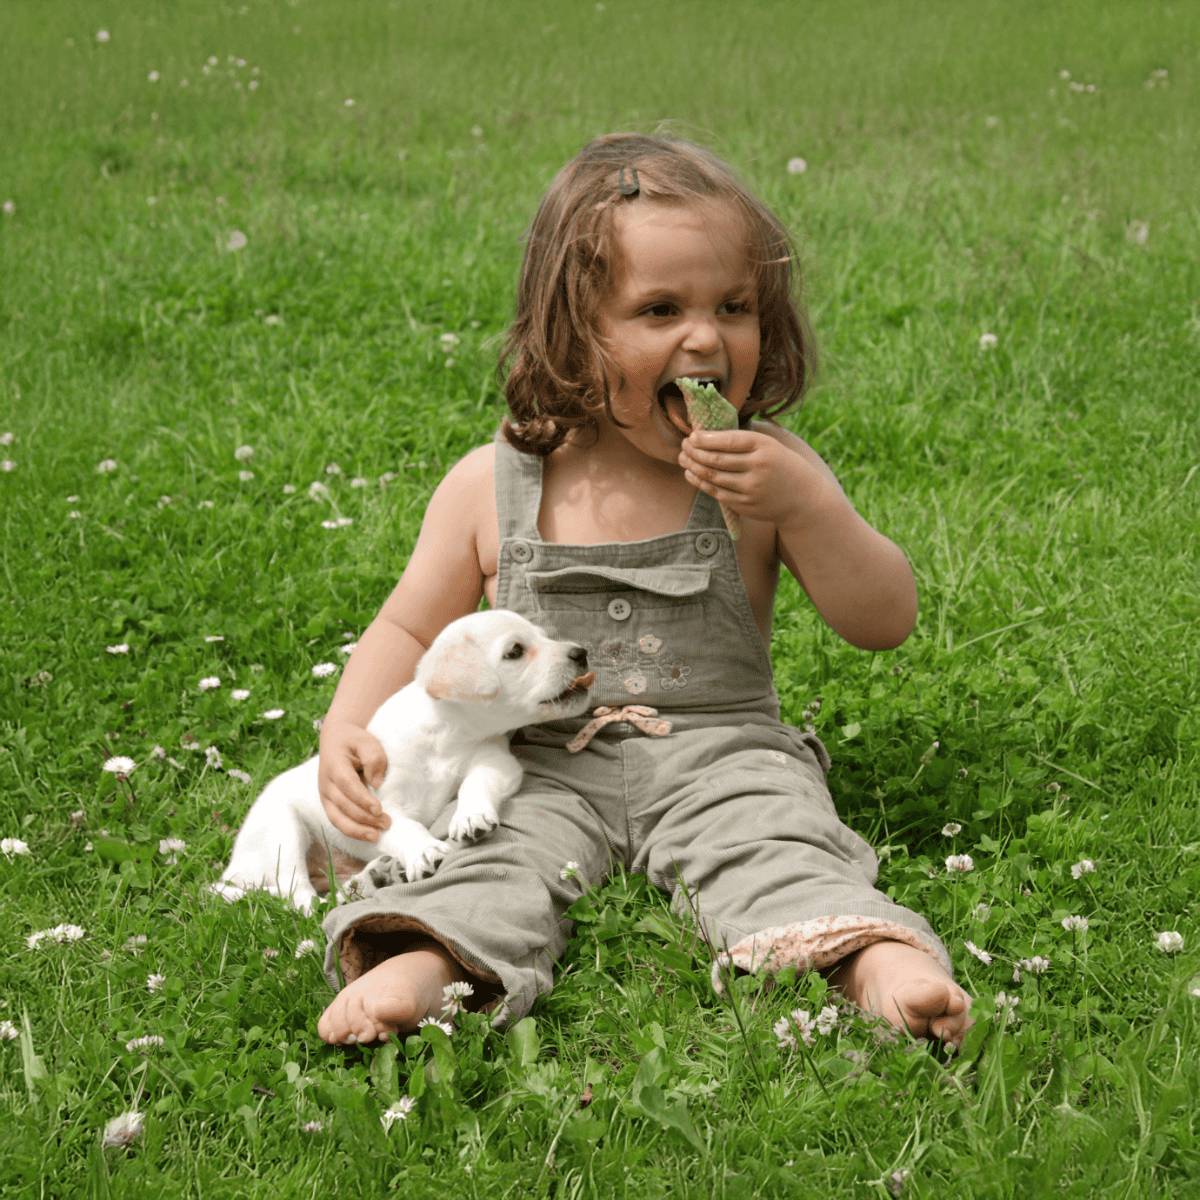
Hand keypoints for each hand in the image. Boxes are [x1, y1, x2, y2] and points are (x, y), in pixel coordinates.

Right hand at [317, 722, 392, 841]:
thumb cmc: (354, 741)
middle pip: (343, 804)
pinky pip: (338, 821)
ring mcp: (325, 795)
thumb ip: (374, 757)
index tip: (379, 809)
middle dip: (365, 817)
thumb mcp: (367, 741)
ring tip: (377, 836)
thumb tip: (377, 783)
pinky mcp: (329, 804)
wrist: (335, 740)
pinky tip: (368, 835)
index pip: (347, 785)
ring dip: (357, 830)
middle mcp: (325, 783)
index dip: (362, 799)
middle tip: (387, 823)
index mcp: (334, 764)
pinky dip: (352, 831)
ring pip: (337, 818)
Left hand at [678, 428, 827, 530]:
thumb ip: (745, 439)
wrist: (803, 497)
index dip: (706, 438)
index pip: (729, 440)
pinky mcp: (745, 505)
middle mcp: (758, 467)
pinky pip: (716, 493)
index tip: (693, 435)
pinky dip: (700, 482)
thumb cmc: (781, 465)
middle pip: (716, 459)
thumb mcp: (770, 444)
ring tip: (683, 458)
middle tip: (683, 445)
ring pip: (712, 477)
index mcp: (764, 446)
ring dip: (693, 466)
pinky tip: (691, 474)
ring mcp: (751, 488)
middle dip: (694, 451)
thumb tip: (710, 429)